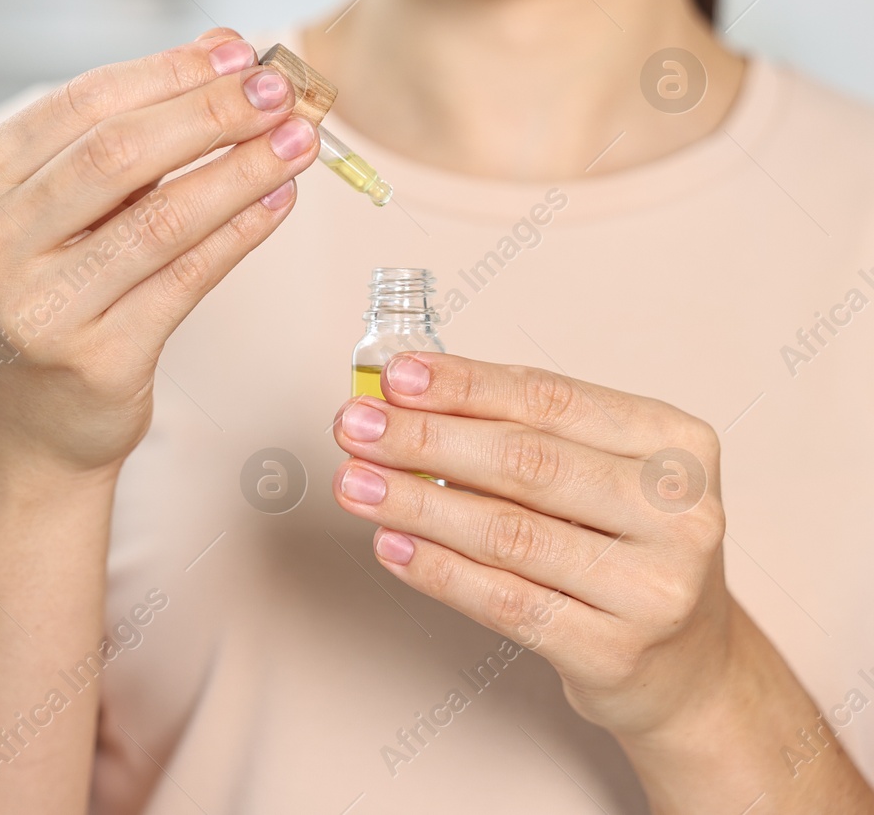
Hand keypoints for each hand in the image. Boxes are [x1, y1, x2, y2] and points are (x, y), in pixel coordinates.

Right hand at [0, 30, 318, 474]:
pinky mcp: (95, 361)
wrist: (30, 427)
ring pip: (159, 218)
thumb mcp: (59, 212)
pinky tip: (279, 202)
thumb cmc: (54, 296)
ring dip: (241, 170)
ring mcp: (36, 310)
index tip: (238, 51)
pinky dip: (240, 233)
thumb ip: (124, 136)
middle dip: (210, 112)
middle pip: (115, 154)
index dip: (166, 72)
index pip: (78, 105)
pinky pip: (185, 280)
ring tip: (299, 141)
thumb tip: (221, 51)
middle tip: (279, 89)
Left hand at [331, 352, 731, 738]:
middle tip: (356, 427)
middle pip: (526, 461)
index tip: (395, 377)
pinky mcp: (615, 653)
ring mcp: (654, 588)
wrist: (688, 665)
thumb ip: (519, 433)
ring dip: (416, 504)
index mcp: (676, 445)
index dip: (464, 385)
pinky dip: (438, 570)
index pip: (550, 399)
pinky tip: (391, 545)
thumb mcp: (602, 475)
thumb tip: (405, 400)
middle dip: (425, 439)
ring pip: (508, 533)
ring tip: (355, 483)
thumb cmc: (625, 548)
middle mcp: (679, 513)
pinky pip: (505, 603)